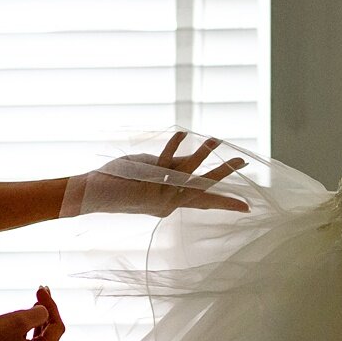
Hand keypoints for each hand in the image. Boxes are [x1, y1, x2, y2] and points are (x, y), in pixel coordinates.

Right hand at [0, 286, 64, 340]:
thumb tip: (44, 313)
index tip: (40, 289)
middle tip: (37, 296)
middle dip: (43, 316)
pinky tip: (7, 331)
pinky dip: (14, 340)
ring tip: (25, 311)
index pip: (57, 328)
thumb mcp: (17, 319)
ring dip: (29, 328)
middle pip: (44, 338)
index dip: (52, 306)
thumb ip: (39, 313)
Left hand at [66, 131, 250, 217]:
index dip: (227, 203)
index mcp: (171, 203)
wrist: (92, 193)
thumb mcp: (153, 173)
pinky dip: (173, 145)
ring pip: (188, 173)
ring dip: (203, 154)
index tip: (248, 207)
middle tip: (244, 161)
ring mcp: (158, 193)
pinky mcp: (147, 181)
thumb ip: (175, 167)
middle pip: (203, 187)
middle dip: (224, 173)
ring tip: (217, 140)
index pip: (205, 202)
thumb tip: (197, 156)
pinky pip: (164, 160)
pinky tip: (182, 133)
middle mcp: (168, 203)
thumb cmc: (122, 182)